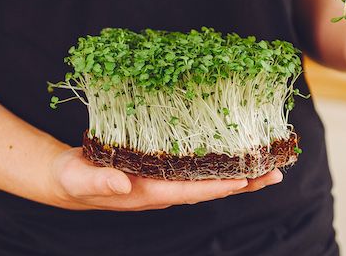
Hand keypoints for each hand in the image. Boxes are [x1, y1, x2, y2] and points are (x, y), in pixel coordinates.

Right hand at [47, 146, 282, 210]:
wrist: (69, 179)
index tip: (246, 181)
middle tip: (276, 173)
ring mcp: (165, 180)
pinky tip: (235, 154)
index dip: (218, 186)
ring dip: (239, 173)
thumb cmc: (74, 178)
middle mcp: (163, 189)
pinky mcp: (162, 169)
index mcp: (148, 192)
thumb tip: (123, 184)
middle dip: (244, 182)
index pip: (190, 191)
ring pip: (208, 179)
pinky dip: (219, 162)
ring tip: (268, 165)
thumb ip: (100, 181)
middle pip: (210, 188)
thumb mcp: (81, 178)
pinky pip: (197, 168)